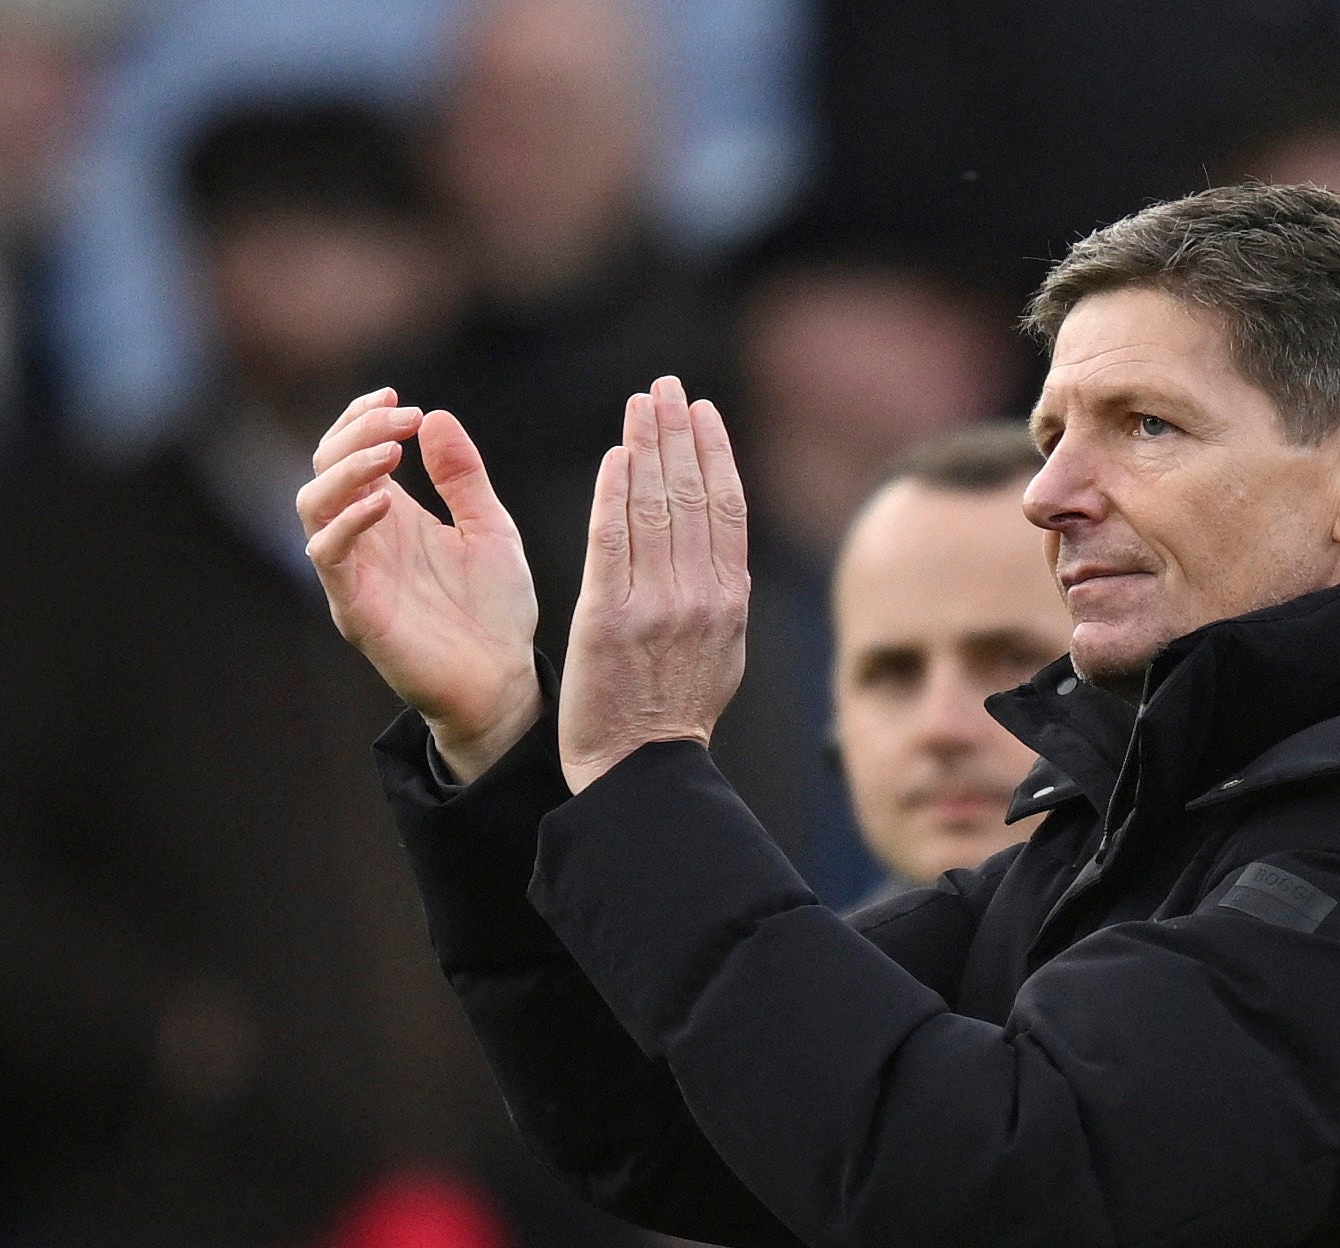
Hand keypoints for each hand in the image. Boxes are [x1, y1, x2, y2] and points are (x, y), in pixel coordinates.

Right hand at [297, 389, 540, 782]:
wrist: (504, 680)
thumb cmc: (496, 609)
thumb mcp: (490, 527)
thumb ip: (463, 477)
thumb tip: (436, 416)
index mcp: (392, 515)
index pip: (351, 451)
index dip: (362, 418)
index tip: (398, 398)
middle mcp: (365, 538)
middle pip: (324, 467)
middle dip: (355, 432)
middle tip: (402, 419)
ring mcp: (354, 572)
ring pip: (313, 505)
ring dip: (345, 469)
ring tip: (389, 452)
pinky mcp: (354, 609)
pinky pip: (328, 557)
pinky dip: (347, 522)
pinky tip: (385, 502)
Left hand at [558, 376, 748, 792]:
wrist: (641, 769)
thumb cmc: (676, 710)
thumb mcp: (722, 650)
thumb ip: (720, 595)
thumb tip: (723, 549)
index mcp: (730, 600)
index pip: (726, 508)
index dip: (715, 453)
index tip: (701, 411)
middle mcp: (700, 595)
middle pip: (691, 496)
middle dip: (678, 433)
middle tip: (666, 386)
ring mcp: (656, 605)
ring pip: (654, 508)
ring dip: (648, 447)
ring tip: (642, 403)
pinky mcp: (609, 618)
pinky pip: (612, 542)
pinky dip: (616, 494)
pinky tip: (617, 456)